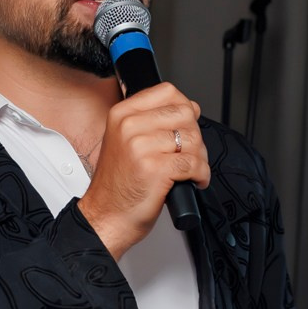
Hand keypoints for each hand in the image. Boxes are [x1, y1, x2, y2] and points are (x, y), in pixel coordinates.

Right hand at [78, 82, 210, 258]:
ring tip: (191, 170)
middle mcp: (129, 126)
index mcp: (121, 115)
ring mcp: (141, 146)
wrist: (106, 217)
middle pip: (185, 114)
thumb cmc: (117, 185)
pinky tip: (193, 181)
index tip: (186, 124)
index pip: (167, 92)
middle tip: (189, 153)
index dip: (185, 107)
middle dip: (195, 136)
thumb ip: (151, 121)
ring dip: (200, 157)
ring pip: (192, 139)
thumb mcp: (125, 142)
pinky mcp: (155, 168)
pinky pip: (193, 163)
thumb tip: (189, 108)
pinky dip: (201, 174)